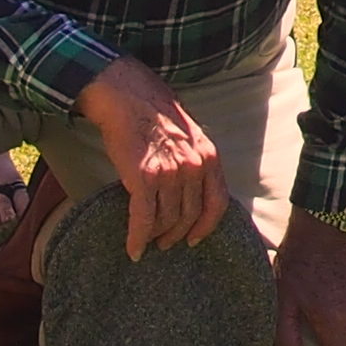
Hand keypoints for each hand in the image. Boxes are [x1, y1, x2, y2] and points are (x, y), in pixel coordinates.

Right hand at [81, 61, 223, 253]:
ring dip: (156, 236)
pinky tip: (133, 249)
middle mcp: (195, 167)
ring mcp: (171, 174)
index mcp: (209, 157)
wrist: (127, 96)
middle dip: (176, 234)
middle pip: (190, 216)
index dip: (206, 226)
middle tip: (164, 242)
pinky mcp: (145, 179)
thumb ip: (193, 161)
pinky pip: (144, 219)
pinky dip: (138, 238)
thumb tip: (188, 192)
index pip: (218, 203)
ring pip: (166, 220)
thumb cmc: (153, 114)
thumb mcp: (188, 136)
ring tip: (147, 242)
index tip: (194, 239)